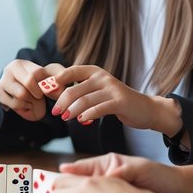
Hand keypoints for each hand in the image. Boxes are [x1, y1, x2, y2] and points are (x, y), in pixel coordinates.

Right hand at [0, 59, 66, 120]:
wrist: (29, 94)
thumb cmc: (43, 83)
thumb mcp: (54, 76)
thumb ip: (60, 78)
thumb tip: (57, 87)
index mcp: (23, 63)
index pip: (37, 72)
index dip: (45, 84)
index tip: (48, 89)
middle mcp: (10, 68)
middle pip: (28, 82)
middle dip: (38, 93)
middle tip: (40, 97)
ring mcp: (3, 81)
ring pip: (21, 94)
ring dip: (31, 101)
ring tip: (32, 101)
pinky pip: (15, 104)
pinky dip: (24, 107)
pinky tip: (25, 104)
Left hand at [47, 65, 179, 133]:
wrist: (146, 109)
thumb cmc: (118, 101)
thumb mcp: (99, 91)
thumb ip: (83, 91)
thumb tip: (58, 96)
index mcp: (96, 72)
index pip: (72, 71)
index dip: (58, 79)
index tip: (46, 90)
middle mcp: (103, 77)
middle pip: (75, 89)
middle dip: (62, 102)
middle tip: (55, 112)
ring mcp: (112, 88)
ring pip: (85, 100)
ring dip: (72, 110)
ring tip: (65, 118)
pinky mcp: (119, 101)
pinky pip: (99, 108)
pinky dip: (88, 115)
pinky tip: (82, 121)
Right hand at [59, 152, 184, 192]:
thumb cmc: (161, 177)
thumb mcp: (140, 168)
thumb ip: (121, 171)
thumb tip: (106, 177)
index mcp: (108, 165)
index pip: (80, 169)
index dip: (68, 174)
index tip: (55, 180)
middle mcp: (104, 180)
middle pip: (76, 185)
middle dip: (64, 192)